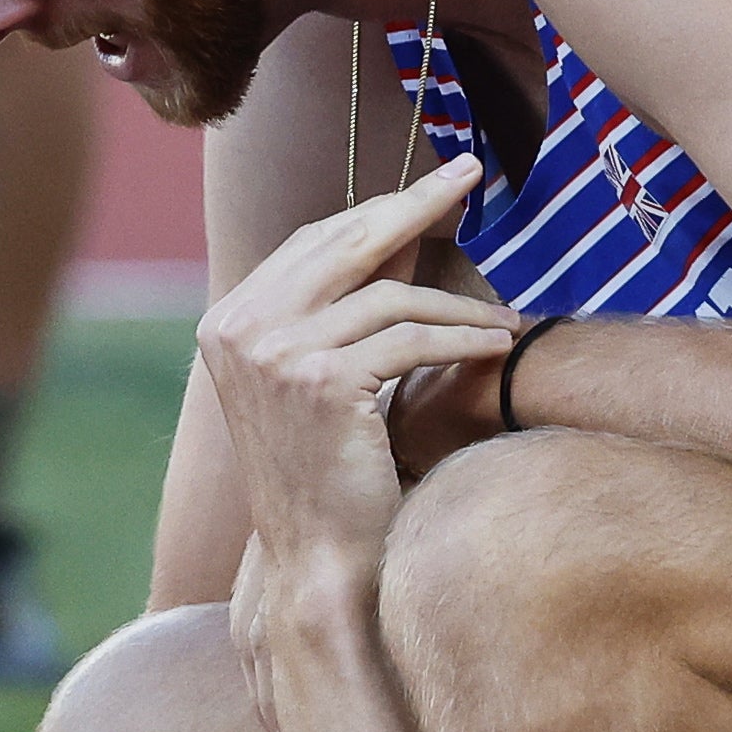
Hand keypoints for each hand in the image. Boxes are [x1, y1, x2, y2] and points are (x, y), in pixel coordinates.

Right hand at [193, 153, 518, 574]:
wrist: (315, 556)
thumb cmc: (327, 472)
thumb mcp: (316, 377)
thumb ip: (338, 309)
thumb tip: (398, 230)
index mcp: (229, 321)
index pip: (313, 243)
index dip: (377, 214)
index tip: (432, 189)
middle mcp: (240, 328)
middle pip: (346, 242)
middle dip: (415, 203)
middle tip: (468, 174)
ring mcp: (275, 353)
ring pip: (390, 296)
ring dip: (458, 305)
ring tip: (503, 320)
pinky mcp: (320, 381)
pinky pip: (411, 339)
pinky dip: (462, 339)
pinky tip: (497, 346)